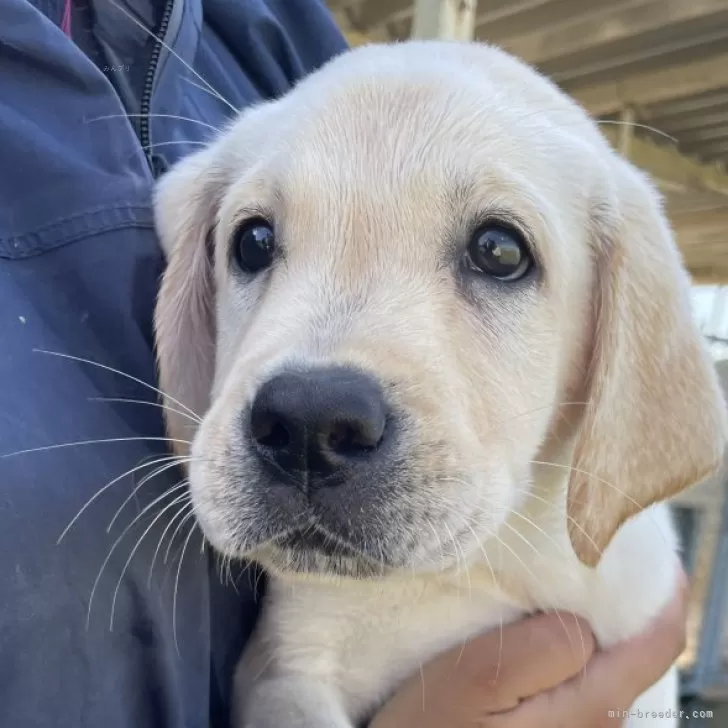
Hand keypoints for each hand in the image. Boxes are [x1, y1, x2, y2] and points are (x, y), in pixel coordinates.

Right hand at [370, 569, 687, 726]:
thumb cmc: (434, 727)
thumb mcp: (480, 679)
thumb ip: (545, 646)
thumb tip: (584, 620)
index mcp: (590, 707)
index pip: (657, 643)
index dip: (661, 588)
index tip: (636, 540)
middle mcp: (598, 720)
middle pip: (634, 645)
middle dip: (615, 592)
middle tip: (579, 545)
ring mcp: (577, 722)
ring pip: (603, 655)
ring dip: (586, 612)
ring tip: (552, 573)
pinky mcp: (555, 722)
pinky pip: (580, 669)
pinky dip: (566, 633)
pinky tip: (533, 618)